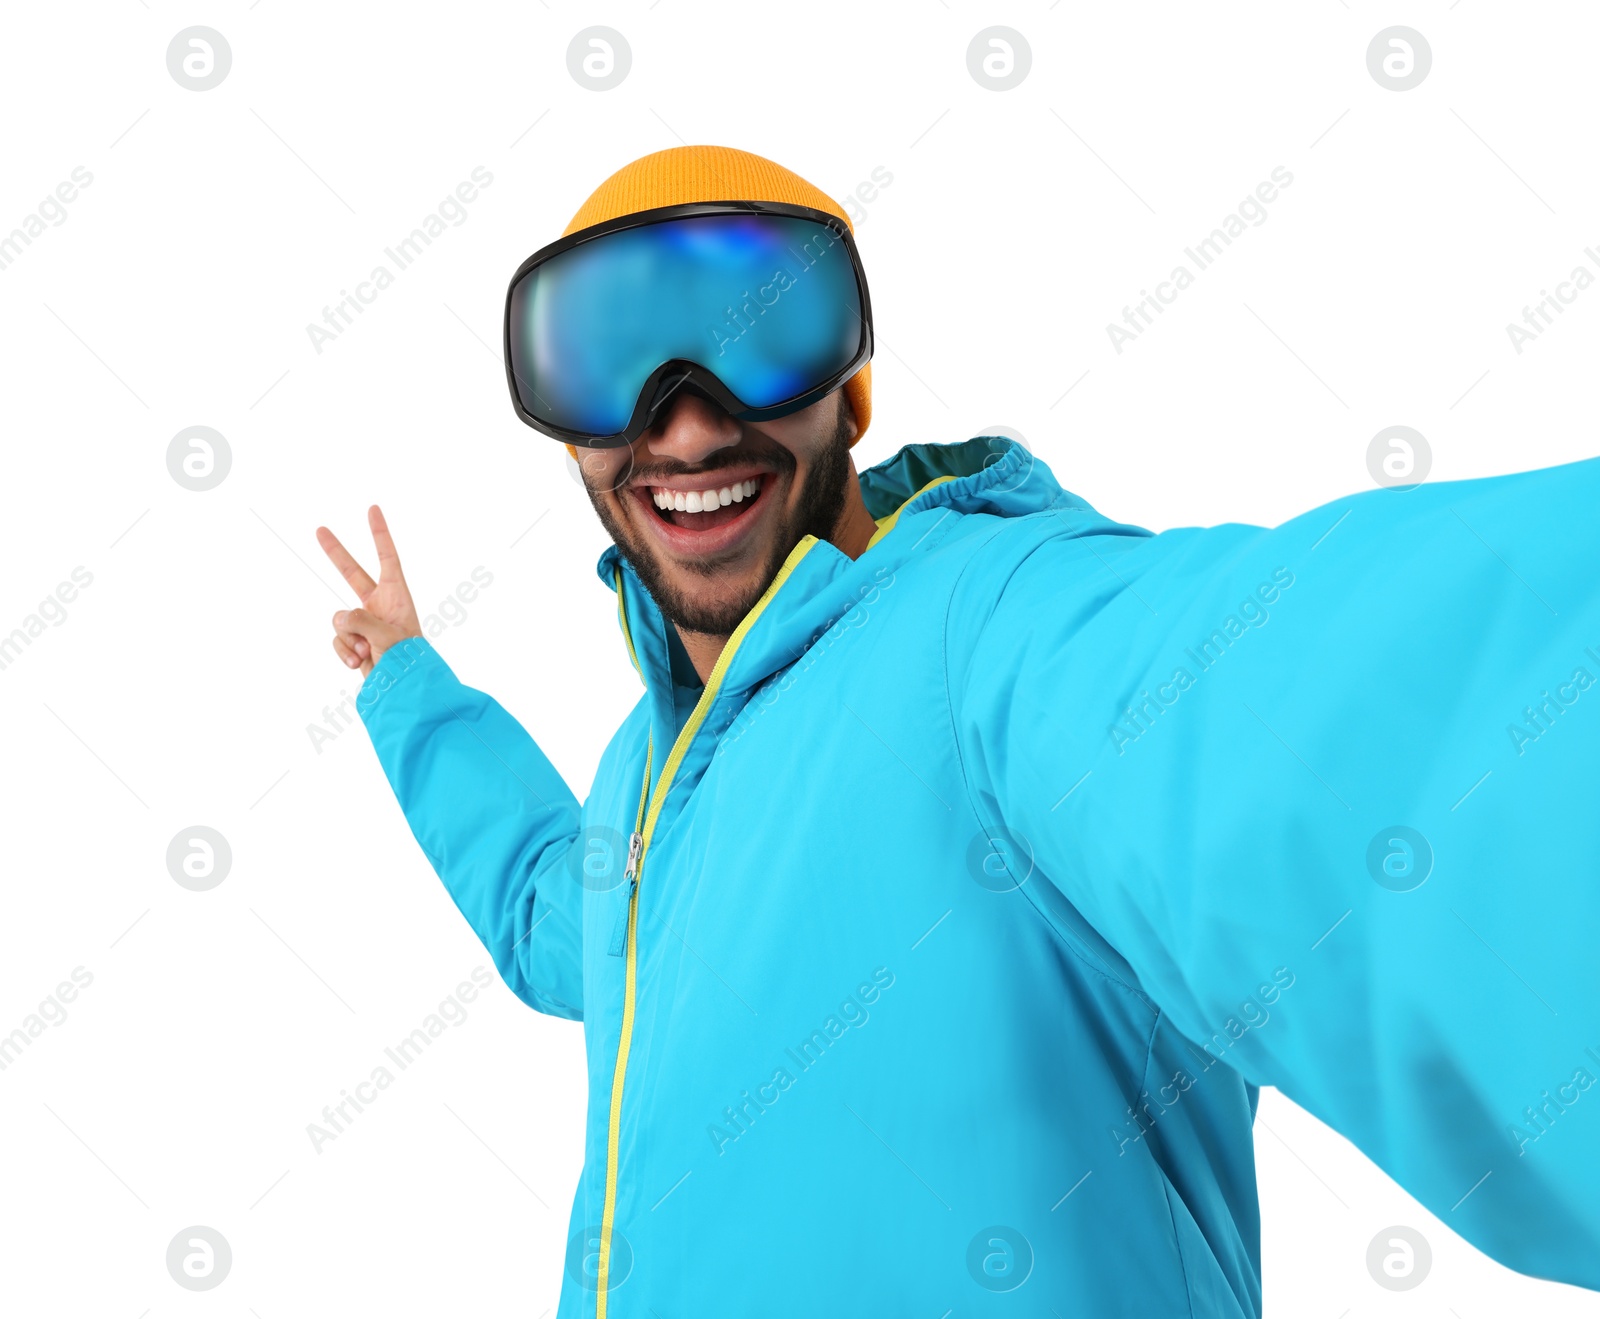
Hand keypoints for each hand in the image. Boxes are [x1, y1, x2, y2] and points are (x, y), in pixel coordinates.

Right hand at [315, 505, 422, 676]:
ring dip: (349, 638)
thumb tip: (339, 618)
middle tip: (319, 528)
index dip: (379, 533)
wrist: (405, 691)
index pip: (387, 558)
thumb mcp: (387, 636)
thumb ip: (359, 620)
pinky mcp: (355, 641)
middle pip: (351, 573)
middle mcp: (380, 605)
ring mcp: (365, 623)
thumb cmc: (408, 661)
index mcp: (397, 596)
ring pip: (340, 619)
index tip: (373, 509)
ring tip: (369, 652)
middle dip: (335, 553)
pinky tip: (359, 663)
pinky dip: (345, 652)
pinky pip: (338, 639)